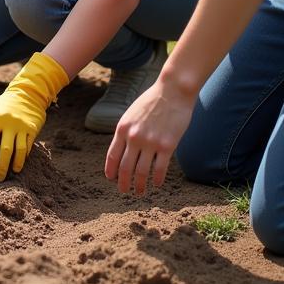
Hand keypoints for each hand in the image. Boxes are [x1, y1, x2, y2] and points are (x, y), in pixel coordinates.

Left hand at [0, 52, 68, 180]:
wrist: (26, 94)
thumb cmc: (1, 106)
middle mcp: (8, 122)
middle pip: (4, 149)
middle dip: (0, 166)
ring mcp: (21, 126)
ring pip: (18, 150)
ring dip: (14, 164)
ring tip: (9, 174)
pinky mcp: (32, 129)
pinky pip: (28, 146)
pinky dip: (23, 158)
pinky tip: (18, 165)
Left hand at [105, 78, 194, 195]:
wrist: (172, 91)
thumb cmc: (152, 101)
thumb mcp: (132, 114)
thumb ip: (127, 131)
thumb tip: (124, 149)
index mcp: (122, 128)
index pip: (112, 155)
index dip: (111, 170)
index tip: (111, 179)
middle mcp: (134, 137)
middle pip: (125, 168)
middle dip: (123, 183)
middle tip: (124, 191)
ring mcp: (150, 143)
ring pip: (141, 172)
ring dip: (140, 185)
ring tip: (140, 191)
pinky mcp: (167, 146)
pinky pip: (159, 169)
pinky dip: (157, 180)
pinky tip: (156, 184)